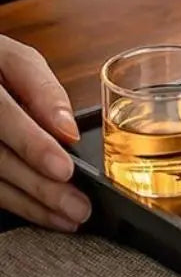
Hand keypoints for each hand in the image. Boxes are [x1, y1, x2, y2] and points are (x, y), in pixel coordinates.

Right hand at [0, 37, 90, 230]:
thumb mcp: (13, 60)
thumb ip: (40, 89)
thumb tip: (65, 128)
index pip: (3, 114)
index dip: (33, 140)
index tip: (65, 156)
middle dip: (39, 182)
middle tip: (77, 202)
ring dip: (30, 202)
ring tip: (69, 216)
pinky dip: (17, 203)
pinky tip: (43, 213)